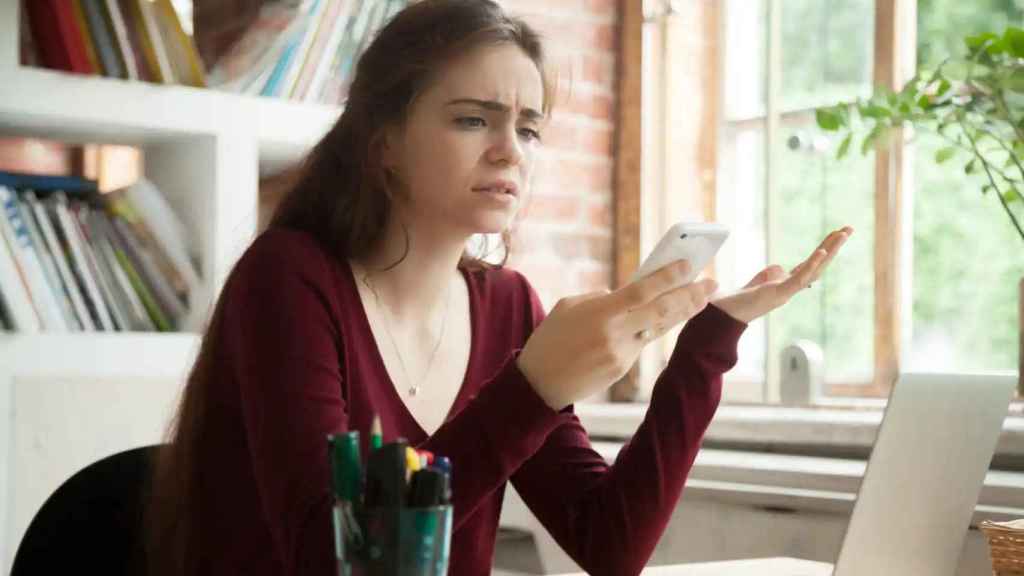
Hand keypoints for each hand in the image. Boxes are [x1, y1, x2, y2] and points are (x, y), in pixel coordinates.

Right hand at [517, 261, 717, 410]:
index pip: (642, 290)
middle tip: (711, 284)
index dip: (668, 277)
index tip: (688, 265)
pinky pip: (640, 343)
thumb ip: (599, 298)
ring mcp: (621, 353)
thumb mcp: (568, 307)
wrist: (539, 384)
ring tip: (701, 299)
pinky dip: (650, 329)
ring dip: (682, 313)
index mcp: (600, 312)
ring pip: (658, 328)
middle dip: (690, 296)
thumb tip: (623, 293)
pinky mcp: (622, 368)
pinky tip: (664, 318)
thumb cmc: (549, 339)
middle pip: (662, 311)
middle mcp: (615, 333)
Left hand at [712, 226, 852, 323]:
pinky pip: (799, 279)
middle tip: (849, 228)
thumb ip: (767, 276)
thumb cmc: (735, 303)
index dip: (823, 249)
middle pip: (817, 264)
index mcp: (785, 284)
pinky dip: (812, 265)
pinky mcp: (778, 294)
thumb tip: (779, 268)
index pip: (810, 263)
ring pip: (814, 270)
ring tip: (843, 233)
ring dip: (830, 251)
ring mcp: (786, 291)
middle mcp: (790, 287)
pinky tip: (822, 251)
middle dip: (834, 246)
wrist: (722, 316)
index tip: (836, 234)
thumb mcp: (756, 283)